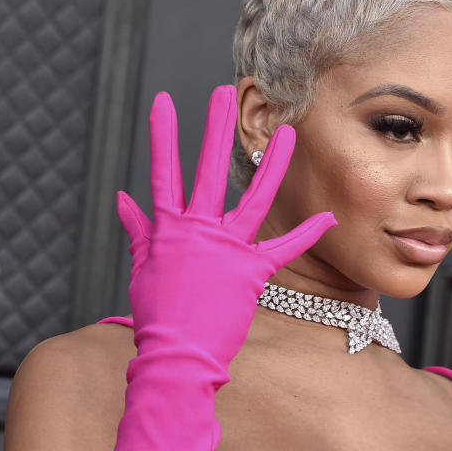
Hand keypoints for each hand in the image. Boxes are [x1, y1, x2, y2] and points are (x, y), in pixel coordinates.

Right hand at [115, 85, 335, 366]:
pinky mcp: (252, 271)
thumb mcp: (142, 268)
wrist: (176, 356)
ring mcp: (227, 248)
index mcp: (169, 228)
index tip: (164, 101)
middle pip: (209, 170)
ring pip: (253, 196)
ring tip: (284, 132)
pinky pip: (285, 247)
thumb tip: (122, 200)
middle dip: (216, 129)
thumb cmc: (158, 315)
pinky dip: (308, 233)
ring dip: (271, 163)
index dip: (164, 134)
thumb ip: (137, 230)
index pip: (164, 171)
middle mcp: (198, 230)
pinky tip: (329, 216)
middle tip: (223, 94)